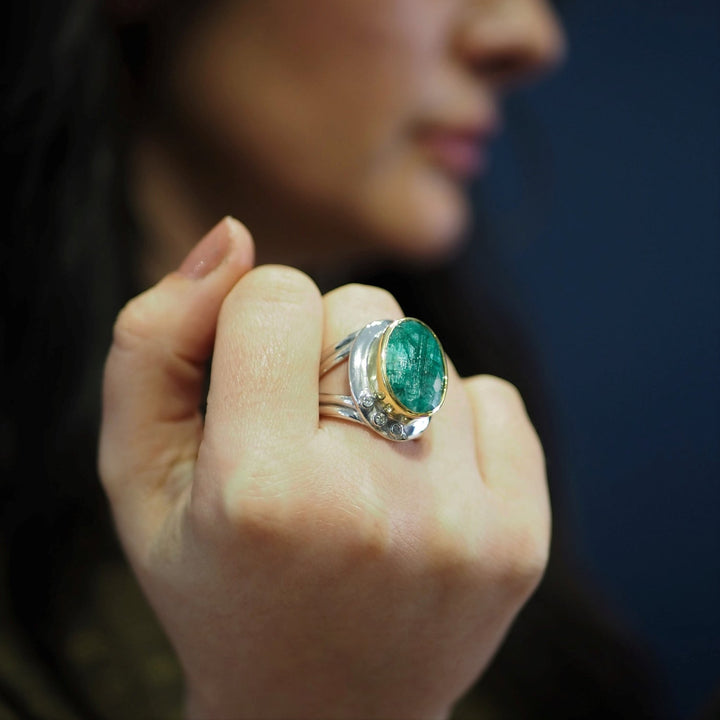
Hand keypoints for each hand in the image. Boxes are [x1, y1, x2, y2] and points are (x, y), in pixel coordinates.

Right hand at [99, 217, 549, 719]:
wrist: (320, 710)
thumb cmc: (217, 581)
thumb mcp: (137, 476)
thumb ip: (152, 345)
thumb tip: (233, 238)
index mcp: (261, 492)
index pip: (275, 295)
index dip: (251, 323)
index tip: (250, 381)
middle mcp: (371, 508)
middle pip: (362, 308)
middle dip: (321, 348)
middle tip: (303, 434)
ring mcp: (461, 526)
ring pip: (425, 348)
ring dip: (383, 384)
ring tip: (356, 467)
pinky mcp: (520, 538)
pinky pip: (491, 396)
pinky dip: (450, 419)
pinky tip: (417, 484)